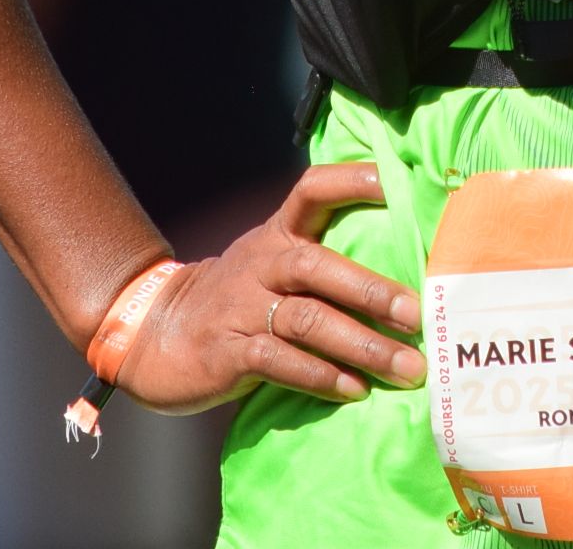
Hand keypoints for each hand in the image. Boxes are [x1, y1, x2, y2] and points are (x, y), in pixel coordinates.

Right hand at [103, 164, 425, 413]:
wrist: (155, 336)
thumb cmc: (237, 302)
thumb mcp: (271, 266)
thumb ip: (322, 264)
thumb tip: (404, 281)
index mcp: (277, 235)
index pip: (311, 191)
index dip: (350, 181)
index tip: (393, 184)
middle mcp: (261, 263)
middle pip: (317, 265)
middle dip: (371, 290)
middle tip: (417, 314)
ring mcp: (241, 307)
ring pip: (307, 319)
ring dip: (361, 345)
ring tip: (404, 367)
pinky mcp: (227, 352)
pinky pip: (279, 361)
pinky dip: (320, 376)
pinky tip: (355, 390)